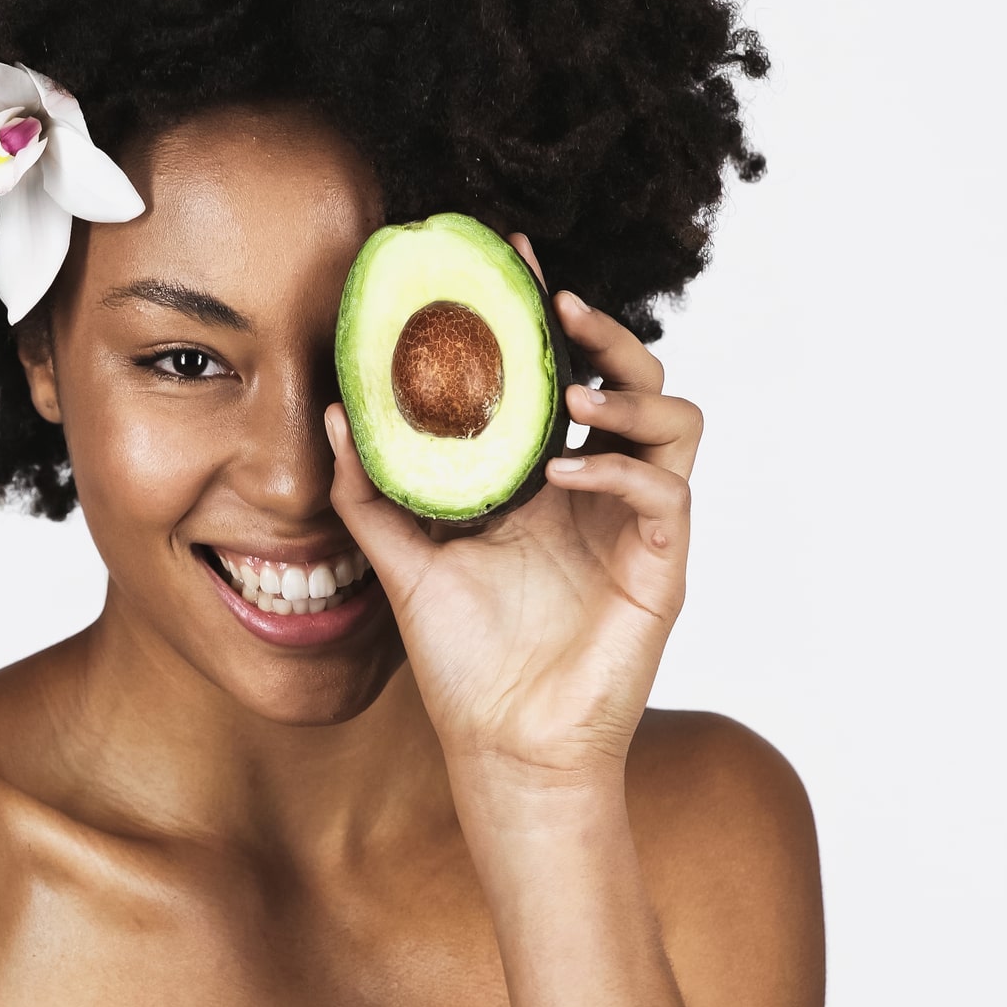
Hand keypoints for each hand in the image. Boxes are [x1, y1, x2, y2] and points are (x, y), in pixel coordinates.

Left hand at [325, 234, 701, 790]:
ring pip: (675, 419)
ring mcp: (635, 524)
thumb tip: (331, 413)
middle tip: (558, 302)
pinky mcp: (660, 566)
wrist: (503, 750)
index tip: (509, 256)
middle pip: (630, 378)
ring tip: (571, 391)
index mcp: (542, 479)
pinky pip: (666, 491)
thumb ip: (370, 493)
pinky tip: (565, 472)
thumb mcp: (403, 563)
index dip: (541, 316)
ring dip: (628, 390)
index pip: (555, 375)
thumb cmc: (464, 662)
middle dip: (604, 330)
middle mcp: (597, 490)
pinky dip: (619, 468)